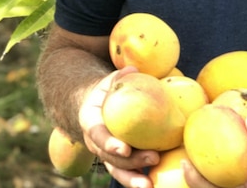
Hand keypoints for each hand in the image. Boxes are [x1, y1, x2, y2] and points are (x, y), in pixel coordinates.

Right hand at [78, 66, 159, 187]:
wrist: (94, 107)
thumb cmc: (105, 92)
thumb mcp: (108, 82)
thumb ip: (119, 77)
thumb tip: (133, 70)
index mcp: (91, 121)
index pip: (98, 134)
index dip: (109, 143)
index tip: (124, 149)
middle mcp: (96, 142)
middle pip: (109, 157)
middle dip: (129, 163)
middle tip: (153, 158)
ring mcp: (106, 154)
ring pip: (117, 170)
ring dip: (133, 179)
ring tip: (150, 185)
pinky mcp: (119, 160)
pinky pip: (128, 171)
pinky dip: (140, 178)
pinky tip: (156, 183)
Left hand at [182, 116, 246, 187]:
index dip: (197, 182)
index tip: (185, 163)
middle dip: (192, 180)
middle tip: (179, 156)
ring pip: (214, 187)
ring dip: (199, 175)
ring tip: (184, 153)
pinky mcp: (243, 185)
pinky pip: (222, 179)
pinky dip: (211, 169)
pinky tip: (202, 152)